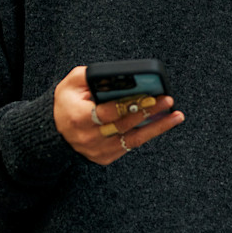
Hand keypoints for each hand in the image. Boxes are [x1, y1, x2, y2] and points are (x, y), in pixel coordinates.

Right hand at [53, 66, 183, 166]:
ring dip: (157, 128)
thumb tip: (119, 75)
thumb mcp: (71, 83)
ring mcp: (98, 150)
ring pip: (133, 140)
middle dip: (149, 112)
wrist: (54, 129)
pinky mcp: (105, 157)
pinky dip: (147, 134)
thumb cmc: (67, 102)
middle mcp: (89, 137)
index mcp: (79, 117)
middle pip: (125, 125)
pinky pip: (130, 146)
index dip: (132, 104)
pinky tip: (162, 123)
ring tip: (176, 116)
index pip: (110, 112)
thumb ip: (92, 76)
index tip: (151, 95)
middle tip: (167, 101)